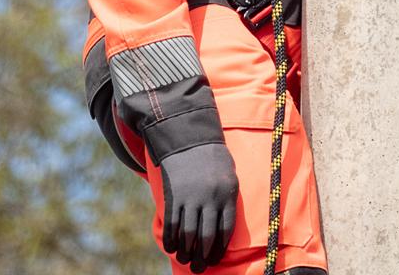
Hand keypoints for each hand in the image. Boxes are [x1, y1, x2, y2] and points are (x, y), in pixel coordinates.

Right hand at [159, 142, 237, 271]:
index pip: (225, 230)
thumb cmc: (213, 159)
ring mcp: (190, 196)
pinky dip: (170, 239)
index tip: (214, 259)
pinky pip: (172, 224)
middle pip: (206, 237)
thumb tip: (222, 232)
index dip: (219, 249)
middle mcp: (209, 197)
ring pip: (188, 234)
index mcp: (227, 193)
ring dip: (185, 252)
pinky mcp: (174, 195)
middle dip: (201, 257)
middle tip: (198, 267)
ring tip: (185, 259)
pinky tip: (171, 247)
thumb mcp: (228, 175)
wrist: (189, 137)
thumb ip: (226, 201)